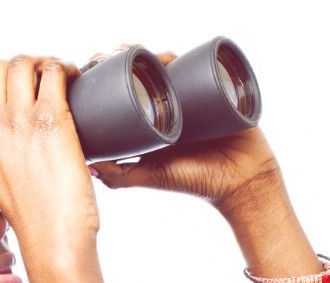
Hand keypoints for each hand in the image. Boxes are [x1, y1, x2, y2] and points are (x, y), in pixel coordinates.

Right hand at [0, 55, 99, 258]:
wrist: (53, 242)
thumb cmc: (36, 221)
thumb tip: (19, 139)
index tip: (12, 99)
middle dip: (19, 67)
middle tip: (40, 81)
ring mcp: (18, 122)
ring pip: (22, 63)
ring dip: (43, 62)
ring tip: (60, 77)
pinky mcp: (50, 120)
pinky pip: (54, 71)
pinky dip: (66, 68)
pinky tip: (75, 81)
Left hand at [85, 47, 280, 209]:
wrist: (240, 181)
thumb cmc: (197, 181)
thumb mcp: (153, 176)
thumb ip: (122, 176)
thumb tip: (89, 168)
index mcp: (154, 122)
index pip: (129, 93)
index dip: (111, 77)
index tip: (94, 67)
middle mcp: (172, 106)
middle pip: (148, 73)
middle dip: (129, 59)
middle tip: (114, 55)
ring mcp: (193, 96)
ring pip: (171, 66)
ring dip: (153, 55)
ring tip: (140, 54)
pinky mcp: (216, 89)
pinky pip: (200, 66)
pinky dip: (184, 55)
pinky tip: (168, 55)